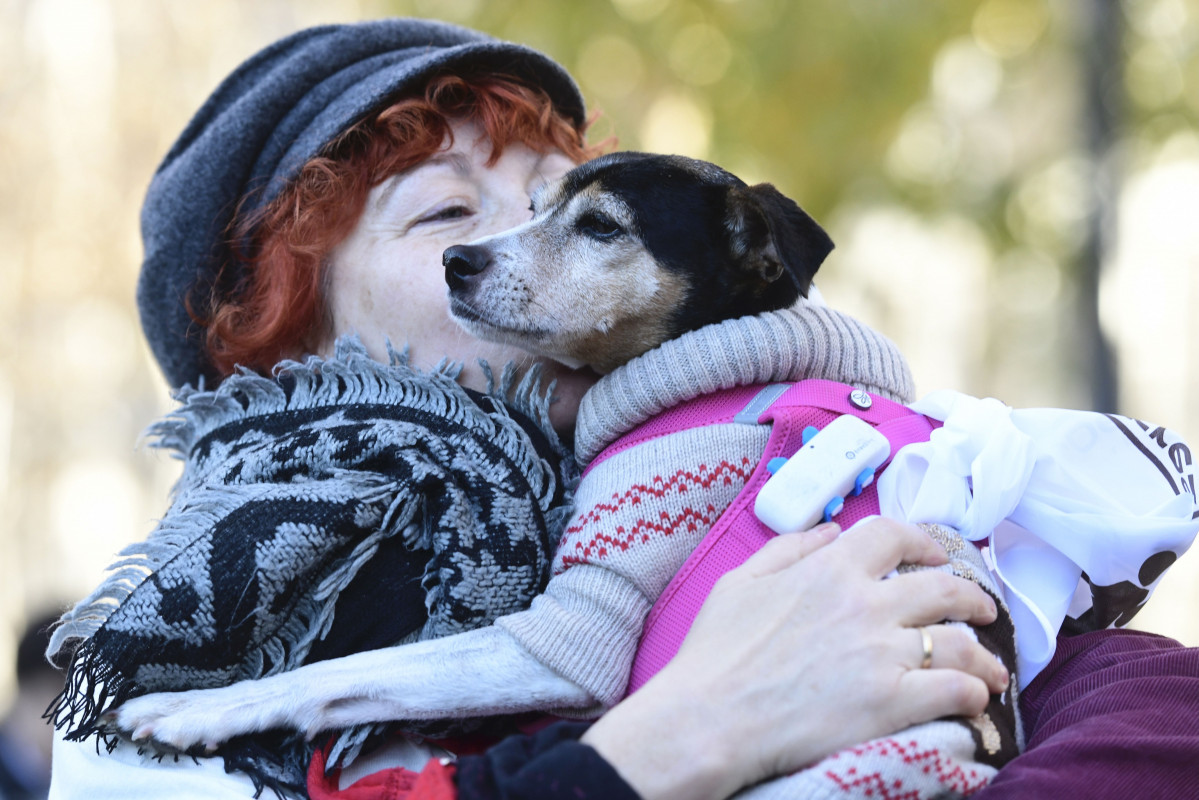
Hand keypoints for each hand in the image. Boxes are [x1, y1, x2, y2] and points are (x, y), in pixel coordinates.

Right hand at [582, 518, 1007, 799]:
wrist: (708, 717)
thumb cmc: (715, 653)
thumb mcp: (740, 582)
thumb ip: (788, 548)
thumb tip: (832, 531)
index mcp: (829, 570)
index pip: (894, 536)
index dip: (924, 543)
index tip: (937, 558)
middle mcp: (866, 604)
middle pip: (944, 588)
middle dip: (974, 597)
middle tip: (985, 610)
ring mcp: (882, 653)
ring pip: (961, 643)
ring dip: (985, 656)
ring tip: (993, 670)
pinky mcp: (891, 702)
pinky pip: (955, 690)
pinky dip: (973, 694)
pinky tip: (975, 701)